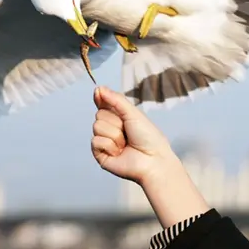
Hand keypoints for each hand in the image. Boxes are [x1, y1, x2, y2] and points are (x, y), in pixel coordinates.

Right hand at [91, 86, 209, 227]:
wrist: (153, 159)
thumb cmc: (148, 137)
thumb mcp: (133, 113)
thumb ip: (116, 100)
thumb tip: (99, 88)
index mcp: (118, 117)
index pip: (103, 104)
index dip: (100, 98)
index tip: (99, 92)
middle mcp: (110, 128)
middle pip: (99, 114)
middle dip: (115, 121)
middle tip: (128, 131)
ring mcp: (104, 141)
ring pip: (97, 127)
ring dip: (115, 135)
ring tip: (126, 143)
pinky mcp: (100, 154)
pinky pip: (95, 141)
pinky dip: (110, 145)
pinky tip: (119, 152)